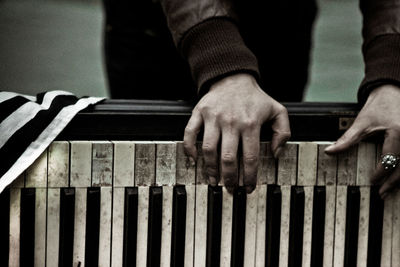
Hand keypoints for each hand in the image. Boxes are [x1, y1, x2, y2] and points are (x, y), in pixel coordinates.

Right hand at [184, 73, 290, 192]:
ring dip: (210, 169)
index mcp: (251, 124)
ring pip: (209, 149)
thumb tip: (276, 154)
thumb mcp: (278, 111)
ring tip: (213, 181)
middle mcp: (231, 122)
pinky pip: (190, 133)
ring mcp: (213, 117)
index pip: (250, 158)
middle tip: (229, 189)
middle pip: (228, 158)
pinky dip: (189, 148)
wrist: (233, 78)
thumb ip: (283, 133)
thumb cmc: (255, 98)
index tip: (248, 188)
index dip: (249, 177)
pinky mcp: (199, 112)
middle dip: (229, 178)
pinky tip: (193, 159)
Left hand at [325, 84, 399, 197]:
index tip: (371, 180)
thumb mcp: (361, 122)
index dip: (380, 172)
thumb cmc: (379, 105)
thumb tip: (330, 151)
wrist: (393, 92)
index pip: (390, 160)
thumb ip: (347, 139)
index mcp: (398, 133)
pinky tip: (397, 177)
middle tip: (381, 193)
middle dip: (393, 182)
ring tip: (389, 190)